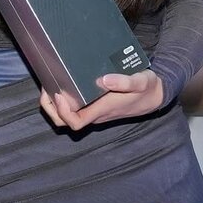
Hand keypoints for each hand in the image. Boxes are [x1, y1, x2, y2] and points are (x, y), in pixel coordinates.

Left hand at [39, 70, 163, 130]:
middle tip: (47, 86)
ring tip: (51, 82)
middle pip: (65, 122)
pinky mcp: (95, 107)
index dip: (62, 111)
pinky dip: (64, 100)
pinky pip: (74, 109)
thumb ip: (125, 82)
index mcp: (102, 110)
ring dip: (55, 104)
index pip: (75, 121)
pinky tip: (63, 83)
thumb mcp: (141, 81)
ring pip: (67, 116)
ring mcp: (94, 112)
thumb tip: (103, 80)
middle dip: (51, 108)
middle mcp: (95, 114)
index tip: (58, 93)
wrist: (155, 96)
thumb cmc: (147, 88)